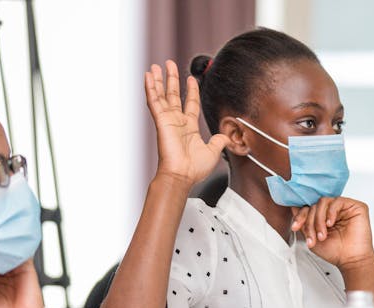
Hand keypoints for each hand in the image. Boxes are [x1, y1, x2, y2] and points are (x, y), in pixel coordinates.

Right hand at [145, 60, 229, 186]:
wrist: (182, 176)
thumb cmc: (194, 169)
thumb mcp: (213, 152)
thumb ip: (219, 141)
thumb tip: (225, 136)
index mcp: (189, 127)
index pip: (190, 103)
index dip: (191, 90)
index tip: (191, 78)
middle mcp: (177, 122)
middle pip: (174, 95)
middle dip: (172, 79)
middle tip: (169, 64)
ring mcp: (167, 120)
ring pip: (162, 95)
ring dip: (159, 80)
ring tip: (156, 66)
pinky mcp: (160, 121)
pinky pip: (154, 101)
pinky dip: (151, 88)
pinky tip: (148, 76)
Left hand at [291, 197, 373, 270]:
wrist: (350, 260)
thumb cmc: (335, 252)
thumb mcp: (311, 237)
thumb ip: (303, 223)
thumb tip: (294, 208)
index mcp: (323, 217)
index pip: (308, 208)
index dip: (300, 216)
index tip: (295, 227)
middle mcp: (333, 211)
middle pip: (314, 206)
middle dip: (309, 222)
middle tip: (312, 236)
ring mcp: (344, 208)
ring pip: (323, 202)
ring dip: (319, 219)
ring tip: (322, 234)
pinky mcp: (355, 206)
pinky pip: (337, 201)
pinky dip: (330, 212)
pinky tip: (330, 223)